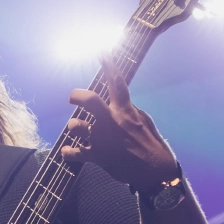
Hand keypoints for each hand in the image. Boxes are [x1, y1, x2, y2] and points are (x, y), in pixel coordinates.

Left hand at [61, 55, 178, 190]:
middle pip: (88, 100)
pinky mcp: (97, 157)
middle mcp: (111, 122)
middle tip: (73, 97)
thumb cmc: (151, 145)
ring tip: (77, 128)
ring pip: (76, 126)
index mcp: (125, 111)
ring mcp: (102, 139)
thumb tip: (117, 103)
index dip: (108, 65)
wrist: (155, 173)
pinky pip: (74, 153)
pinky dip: (69, 153)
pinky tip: (69, 151)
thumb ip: (128, 110)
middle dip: (76, 95)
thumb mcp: (144, 122)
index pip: (116, 83)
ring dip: (74, 126)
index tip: (101, 51)